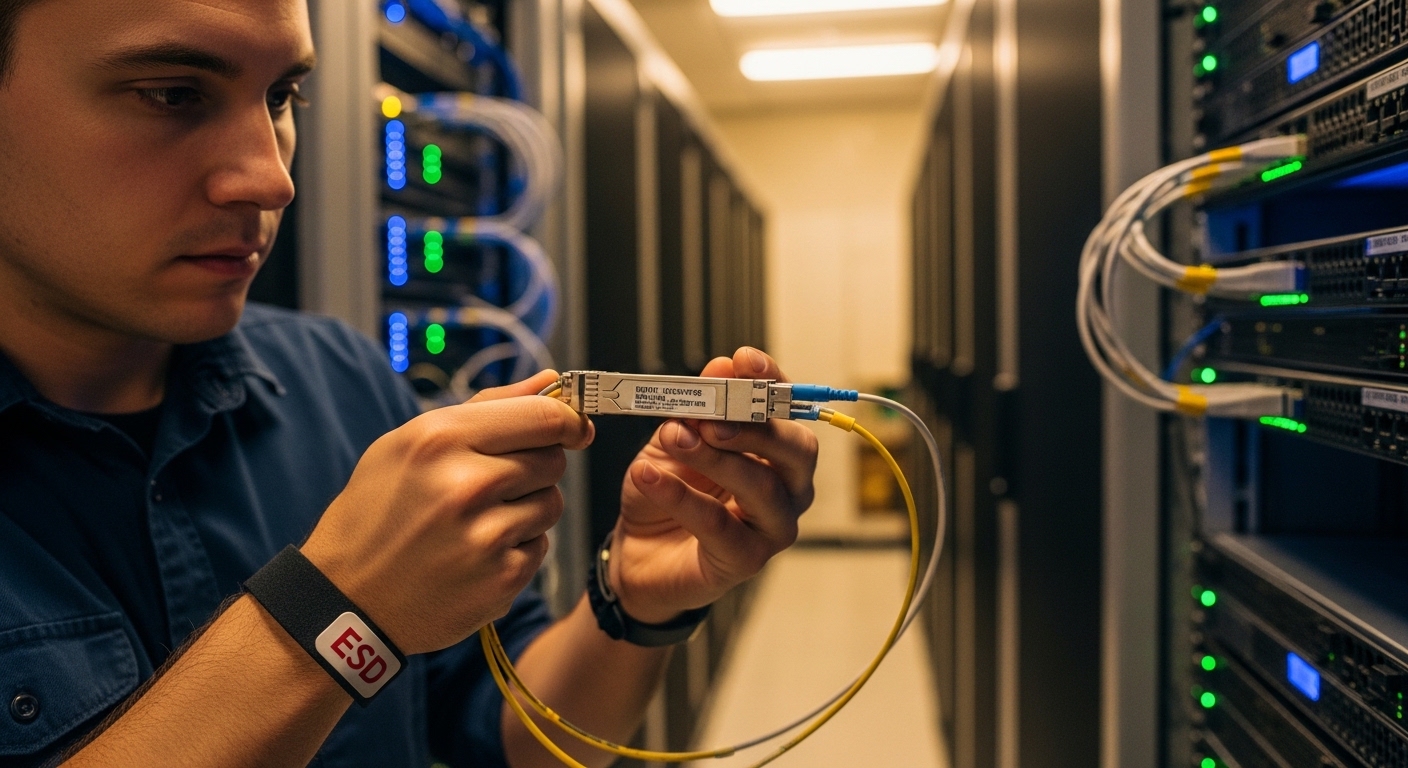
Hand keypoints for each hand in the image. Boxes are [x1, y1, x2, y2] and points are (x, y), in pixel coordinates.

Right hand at [301, 370, 592, 653]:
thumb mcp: (410, 443)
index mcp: (441, 439)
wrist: (345, 598)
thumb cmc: (377, 512)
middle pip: (552, 459)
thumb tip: (551, 382)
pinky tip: (476, 554)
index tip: (572, 428)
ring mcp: (486, 536)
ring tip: (479, 521)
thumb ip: (488, 407)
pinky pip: (540, 547)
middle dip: (535, 466)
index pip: (543, 417)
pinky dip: (517, 549)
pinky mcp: (501, 579)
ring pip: (551, 504)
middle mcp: (466, 485)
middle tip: (495, 483)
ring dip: (528, 509)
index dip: (567, 420)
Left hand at [610, 348, 818, 623]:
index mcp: (777, 449)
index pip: (789, 408)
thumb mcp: (676, 436)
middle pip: (796, 450)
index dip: (771, 381)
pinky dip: (681, 497)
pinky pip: (718, 525)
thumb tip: (721, 367)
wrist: (637, 550)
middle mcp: (788, 487)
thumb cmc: (667, 491)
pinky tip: (648, 476)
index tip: (744, 361)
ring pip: (760, 488)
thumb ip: (698, 406)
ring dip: (714, 458)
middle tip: (711, 416)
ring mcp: (773, 527)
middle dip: (754, 426)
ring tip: (673, 438)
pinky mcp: (746, 560)